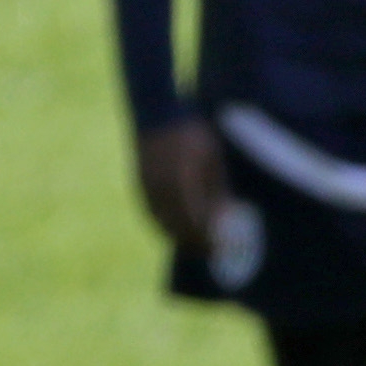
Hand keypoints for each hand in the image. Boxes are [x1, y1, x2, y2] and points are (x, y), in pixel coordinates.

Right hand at [134, 119, 228, 252]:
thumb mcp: (213, 160)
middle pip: (178, 227)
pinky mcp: (139, 184)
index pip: (195, 221)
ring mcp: (146, 187)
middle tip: (213, 253)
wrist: (157, 112)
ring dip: (179, 238)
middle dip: (196, 243)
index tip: (222, 248)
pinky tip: (177, 231)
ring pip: (161, 224)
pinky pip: (151, 214)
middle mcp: (160, 188)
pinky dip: (165, 227)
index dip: (208, 238)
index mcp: (181, 182)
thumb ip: (217, 191)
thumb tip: (226, 219)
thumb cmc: (192, 132)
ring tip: (197, 246)